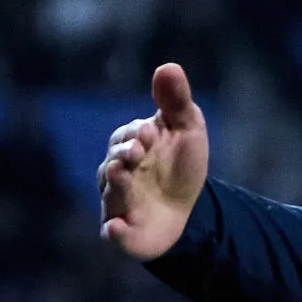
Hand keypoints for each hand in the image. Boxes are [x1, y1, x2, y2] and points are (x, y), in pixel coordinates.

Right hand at [98, 63, 209, 259]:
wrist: (190, 210)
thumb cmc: (181, 165)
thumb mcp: (187, 129)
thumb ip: (176, 101)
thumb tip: (168, 66)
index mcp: (130, 146)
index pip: (125, 135)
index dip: (136, 133)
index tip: (150, 132)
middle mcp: (117, 174)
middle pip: (112, 164)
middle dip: (122, 155)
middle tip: (136, 151)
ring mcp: (119, 204)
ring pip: (112, 195)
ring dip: (117, 186)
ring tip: (122, 174)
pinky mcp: (125, 235)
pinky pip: (114, 235)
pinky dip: (115, 234)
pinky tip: (116, 229)